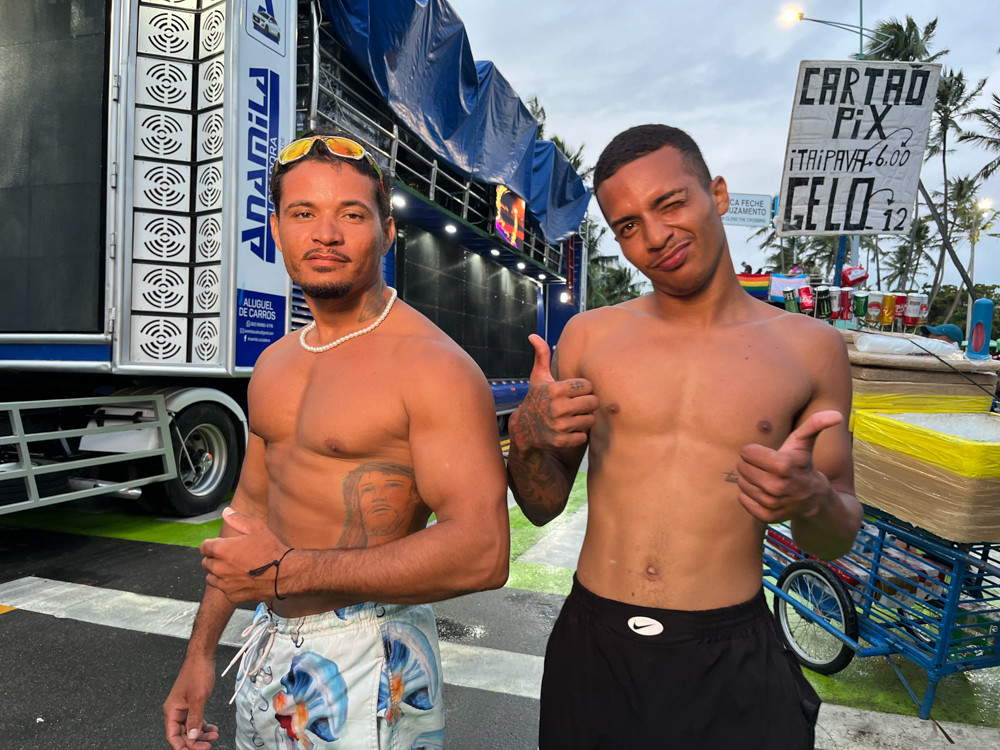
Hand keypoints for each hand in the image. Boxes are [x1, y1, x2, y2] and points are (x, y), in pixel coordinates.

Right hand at [164, 656, 219, 749]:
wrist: (202, 657)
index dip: (183, 746)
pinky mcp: (192, 704)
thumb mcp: (198, 697)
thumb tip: (192, 737)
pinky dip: (204, 726)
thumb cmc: (197, 672)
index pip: (173, 736)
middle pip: (182, 735)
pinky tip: (213, 729)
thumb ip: (195, 719)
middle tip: (208, 745)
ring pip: (190, 729)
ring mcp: (184, 708)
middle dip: (195, 742)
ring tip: (214, 736)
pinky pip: (196, 721)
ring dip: (202, 735)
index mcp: (171, 710)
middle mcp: (175, 711)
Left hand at [201, 508, 290, 602]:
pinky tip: (240, 579)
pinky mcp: (231, 595)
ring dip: (217, 573)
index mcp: (221, 549)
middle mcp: (219, 568)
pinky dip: (227, 585)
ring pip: (211, 578)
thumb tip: (226, 512)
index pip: (203, 547)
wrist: (284, 573)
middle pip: (205, 563)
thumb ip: (237, 519)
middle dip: (214, 558)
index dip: (210, 545)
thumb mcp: (256, 528)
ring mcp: (224, 583)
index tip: (219, 545)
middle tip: (229, 556)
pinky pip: (222, 589)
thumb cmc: (271, 549)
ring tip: (233, 568)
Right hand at [508, 334, 598, 452]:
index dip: (582, 389)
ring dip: (585, 419)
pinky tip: (569, 429)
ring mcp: (560, 426)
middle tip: (577, 405)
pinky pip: (584, 436)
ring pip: (591, 420)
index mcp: (556, 389)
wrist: (525, 429)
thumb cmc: (537, 398)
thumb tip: (533, 335)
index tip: (574, 392)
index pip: (587, 386)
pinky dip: (579, 434)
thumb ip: (541, 356)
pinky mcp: (562, 441)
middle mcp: (558, 407)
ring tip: (574, 417)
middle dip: (587, 404)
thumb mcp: (539, 377)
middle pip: (593, 402)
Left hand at [735, 411, 842, 523]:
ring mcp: (770, 503)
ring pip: (741, 483)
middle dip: (753, 464)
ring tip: (767, 478)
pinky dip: (750, 495)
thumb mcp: (805, 443)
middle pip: (742, 467)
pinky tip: (765, 492)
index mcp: (782, 465)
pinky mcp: (765, 516)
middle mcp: (775, 486)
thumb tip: (837, 414)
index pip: (746, 452)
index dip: (756, 451)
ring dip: (750, 479)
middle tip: (767, 467)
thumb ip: (815, 424)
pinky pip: (742, 499)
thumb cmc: (804, 465)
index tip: (769, 455)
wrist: (814, 500)